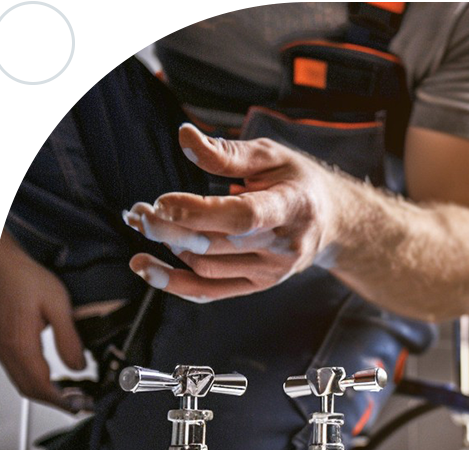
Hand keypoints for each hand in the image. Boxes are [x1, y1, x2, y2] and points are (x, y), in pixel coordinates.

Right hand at [0, 231, 85, 410]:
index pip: (40, 386)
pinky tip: (54, 378)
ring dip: (47, 393)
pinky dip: (38, 381)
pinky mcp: (1, 342)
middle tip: (81, 405)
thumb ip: (68, 339)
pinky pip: (18, 371)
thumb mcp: (57, 305)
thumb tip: (79, 367)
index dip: (62, 401)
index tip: (81, 407)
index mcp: (20, 344)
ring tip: (73, 394)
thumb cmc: (24, 277)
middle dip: (56, 402)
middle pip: (30, 390)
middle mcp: (6, 350)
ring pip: (22, 383)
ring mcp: (1, 348)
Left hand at [122, 124, 338, 302]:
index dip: (198, 212)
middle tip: (137, 212)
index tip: (161, 201)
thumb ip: (228, 153)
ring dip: (167, 249)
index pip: (243, 217)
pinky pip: (211, 292)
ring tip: (143, 224)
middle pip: (216, 245)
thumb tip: (185, 138)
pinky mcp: (258, 286)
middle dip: (169, 229)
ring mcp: (271, 272)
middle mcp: (283, 246)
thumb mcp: (272, 156)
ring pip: (207, 268)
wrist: (331, 222)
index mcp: (292, 207)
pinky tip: (149, 269)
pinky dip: (175, 283)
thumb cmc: (298, 183)